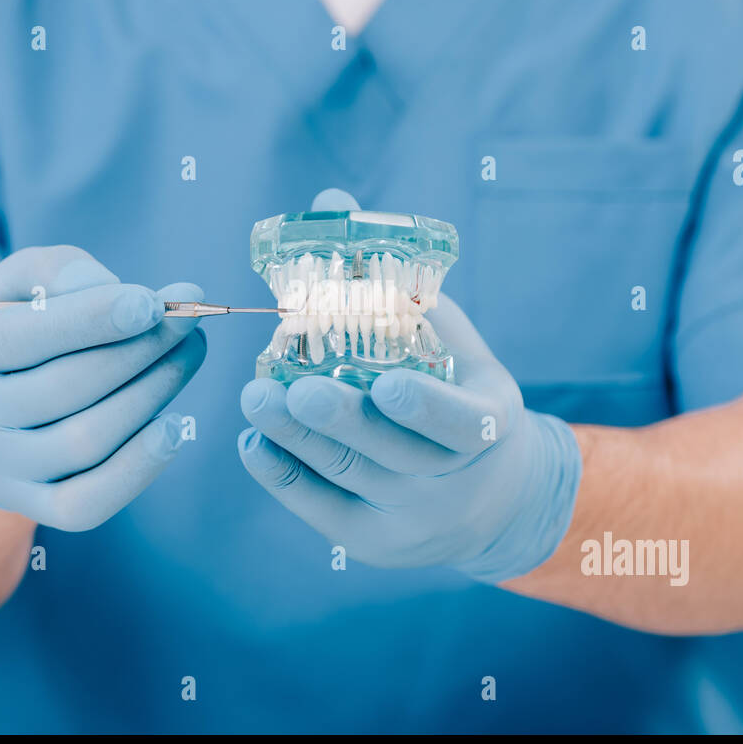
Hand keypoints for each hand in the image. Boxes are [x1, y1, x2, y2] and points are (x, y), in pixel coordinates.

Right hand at [0, 245, 205, 529]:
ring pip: (85, 441)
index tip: (155, 303)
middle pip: (66, 388)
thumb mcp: (18, 283)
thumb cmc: (11, 328)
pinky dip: (139, 466)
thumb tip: (124, 295)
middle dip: (140, 350)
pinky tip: (174, 427)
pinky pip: (88, 503)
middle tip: (188, 323)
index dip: (97, 317)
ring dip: (152, 394)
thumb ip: (60, 271)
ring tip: (188, 355)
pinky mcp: (28, 506)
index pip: (26, 335)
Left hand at [237, 295, 581, 582]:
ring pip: (348, 478)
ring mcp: (413, 521)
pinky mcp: (372, 543)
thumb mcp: (446, 336)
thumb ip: (390, 276)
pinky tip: (253, 443)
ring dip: (295, 439)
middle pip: (390, 454)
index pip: (461, 423)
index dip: (426, 407)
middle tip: (289, 389)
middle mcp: (454, 481)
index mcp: (488, 425)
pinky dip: (283, 476)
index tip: (389, 385)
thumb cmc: (456, 390)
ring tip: (255, 398)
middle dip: (339, 422)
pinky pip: (321, 510)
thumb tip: (330, 201)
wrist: (486, 493)